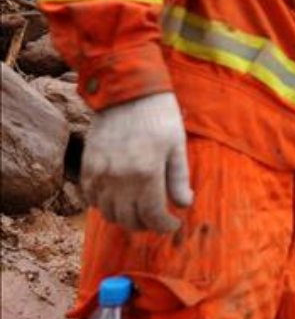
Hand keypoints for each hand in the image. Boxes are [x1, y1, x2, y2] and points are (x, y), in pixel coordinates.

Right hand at [82, 92, 192, 231]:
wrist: (127, 93)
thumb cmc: (158, 116)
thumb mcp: (178, 146)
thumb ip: (179, 179)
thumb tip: (184, 205)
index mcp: (146, 173)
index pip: (152, 215)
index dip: (165, 225)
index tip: (174, 223)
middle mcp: (119, 178)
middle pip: (128, 219)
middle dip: (146, 225)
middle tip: (158, 220)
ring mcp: (99, 173)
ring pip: (108, 213)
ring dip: (125, 218)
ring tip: (140, 212)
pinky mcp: (87, 166)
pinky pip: (91, 199)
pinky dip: (105, 206)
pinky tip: (119, 200)